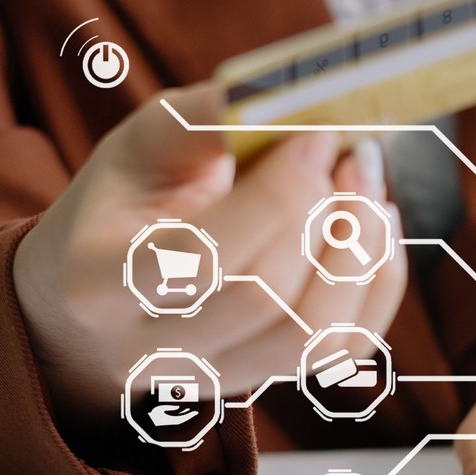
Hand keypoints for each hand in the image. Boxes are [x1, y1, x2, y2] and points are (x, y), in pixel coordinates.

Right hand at [13, 81, 406, 438]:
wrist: (102, 286)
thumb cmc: (126, 201)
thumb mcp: (144, 144)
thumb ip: (209, 117)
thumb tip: (295, 95)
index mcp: (98, 281)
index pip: (198, 258)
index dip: (276, 196)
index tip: (317, 135)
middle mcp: (149, 349)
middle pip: (263, 300)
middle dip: (325, 217)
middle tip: (354, 154)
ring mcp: (212, 377)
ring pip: (311, 339)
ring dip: (360, 253)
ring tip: (367, 185)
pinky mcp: (265, 379)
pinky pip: (344, 350)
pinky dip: (377, 282)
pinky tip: (373, 226)